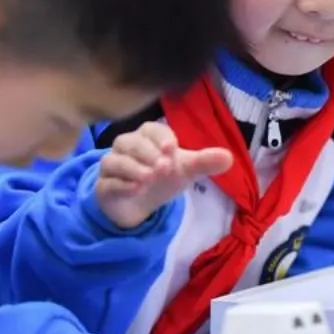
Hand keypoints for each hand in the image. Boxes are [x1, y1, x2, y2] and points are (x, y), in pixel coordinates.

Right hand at [96, 122, 231, 229]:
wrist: (141, 204)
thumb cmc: (162, 177)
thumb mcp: (185, 170)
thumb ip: (204, 162)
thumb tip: (229, 158)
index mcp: (146, 137)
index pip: (151, 129)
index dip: (161, 137)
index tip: (173, 149)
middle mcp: (126, 148)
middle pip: (130, 142)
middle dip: (148, 153)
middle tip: (165, 167)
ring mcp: (112, 166)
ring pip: (114, 160)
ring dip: (133, 168)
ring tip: (150, 177)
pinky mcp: (104, 187)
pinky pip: (107, 182)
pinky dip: (121, 185)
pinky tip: (136, 189)